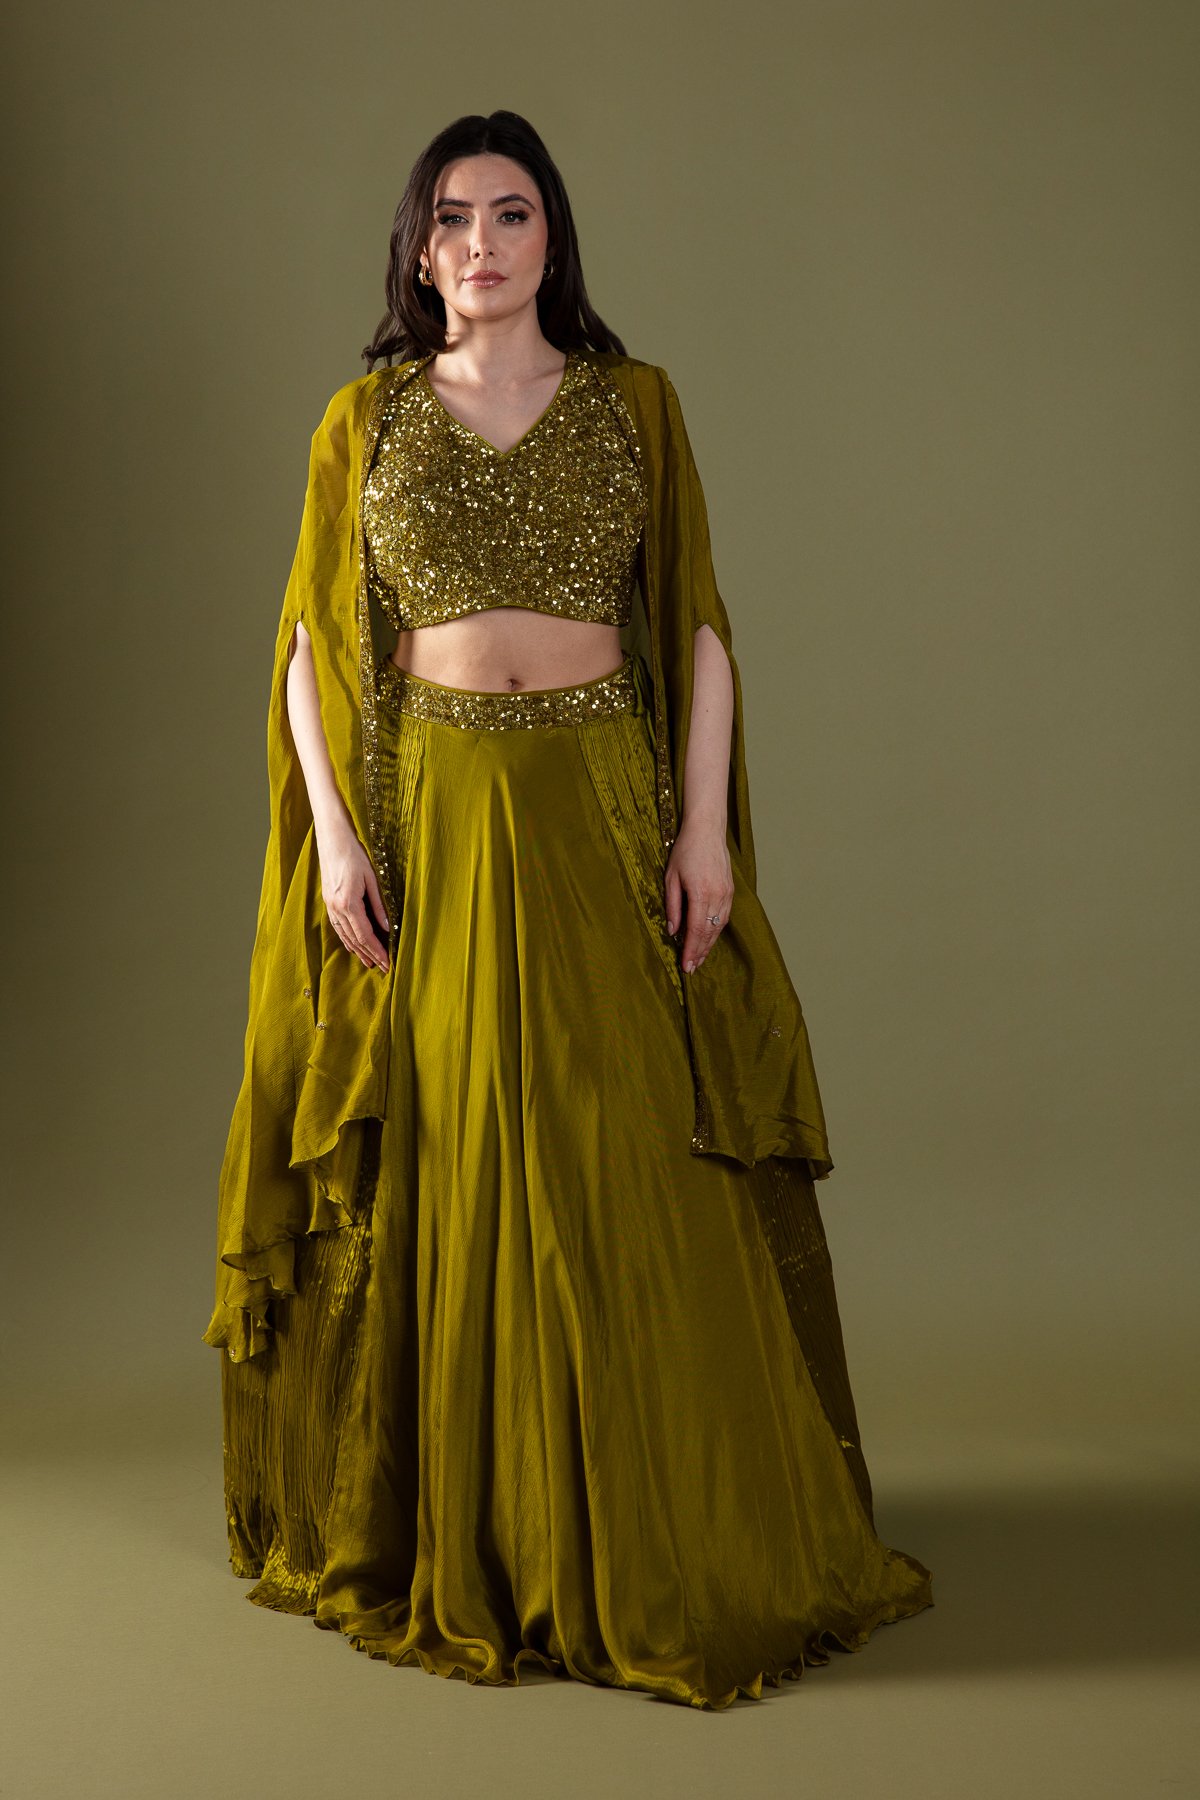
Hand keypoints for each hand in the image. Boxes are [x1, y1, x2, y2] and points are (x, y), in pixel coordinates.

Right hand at [316, 822, 390, 972]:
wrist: (332, 840)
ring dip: (357, 951)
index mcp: (348, 903)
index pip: (365, 935)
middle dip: (369, 955)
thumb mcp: (372, 879)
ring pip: (344, 936)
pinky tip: (354, 945)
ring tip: (369, 963)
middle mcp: (336, 908)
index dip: (377, 951)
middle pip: (354, 939)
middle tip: (383, 968)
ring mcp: (330, 906)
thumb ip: (379, 906)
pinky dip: (347, 939)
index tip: (388, 963)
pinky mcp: (328, 902)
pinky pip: (338, 927)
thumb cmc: (355, 855)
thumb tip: (388, 928)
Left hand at [663, 815, 732, 973]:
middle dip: (700, 952)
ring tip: (700, 958)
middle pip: (709, 933)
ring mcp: (727, 894)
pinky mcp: (731, 891)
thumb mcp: (671, 878)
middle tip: (692, 968)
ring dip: (709, 944)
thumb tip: (672, 931)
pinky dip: (716, 931)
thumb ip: (672, 906)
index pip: (696, 930)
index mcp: (701, 893)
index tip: (686, 965)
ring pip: (719, 927)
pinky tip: (709, 938)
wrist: (707, 831)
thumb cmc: (685, 851)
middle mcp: (718, 896)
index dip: (691, 950)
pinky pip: (725, 917)